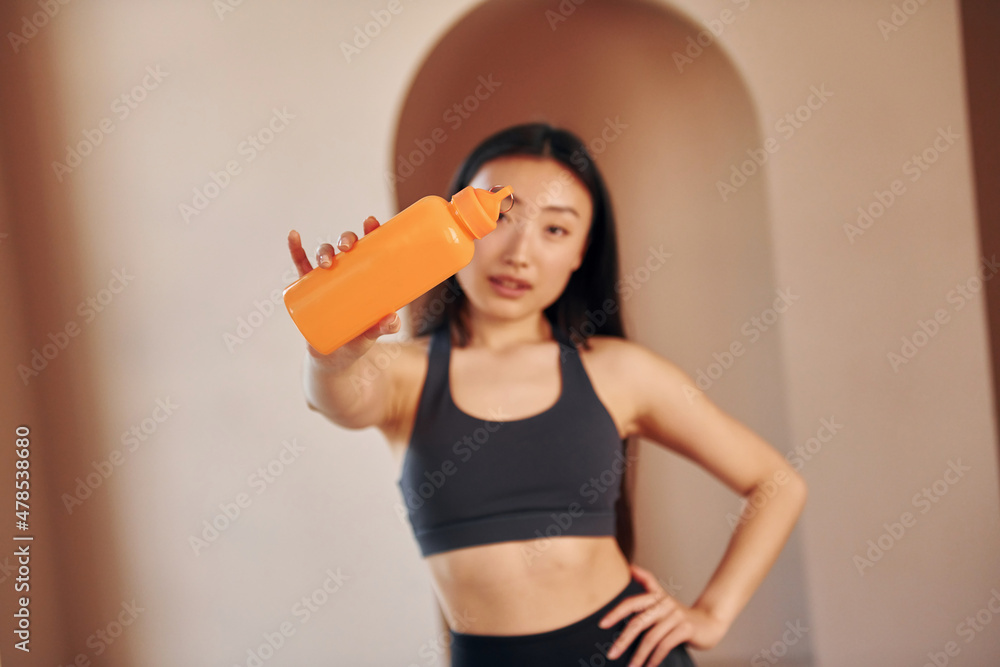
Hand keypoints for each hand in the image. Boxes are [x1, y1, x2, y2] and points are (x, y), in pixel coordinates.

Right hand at [285, 217, 401, 361]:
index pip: (371, 248)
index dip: (371, 231)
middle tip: (347, 247)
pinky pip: (300, 266)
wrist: (334, 359)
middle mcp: (347, 272)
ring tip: (326, 261)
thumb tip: (392, 319)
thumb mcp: (371, 335)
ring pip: (323, 255)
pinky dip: (296, 250)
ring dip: (323, 250)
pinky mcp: (308, 290)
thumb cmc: (358, 341)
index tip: (372, 222)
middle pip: (346, 246)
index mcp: (366, 276)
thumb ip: (383, 328)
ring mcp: (326, 280)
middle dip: (345, 239)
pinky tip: (293, 235)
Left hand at [598, 563, 728, 665]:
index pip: (632, 602)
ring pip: (651, 637)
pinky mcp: (685, 628)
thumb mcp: (663, 600)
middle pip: (638, 621)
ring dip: (639, 655)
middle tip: (611, 654)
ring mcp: (675, 615)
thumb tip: (630, 570)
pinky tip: (648, 666)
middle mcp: (664, 603)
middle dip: (623, 640)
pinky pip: (665, 645)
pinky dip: (654, 658)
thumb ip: (647, 586)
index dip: (616, 611)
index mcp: (655, 596)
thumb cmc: (678, 615)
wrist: (709, 622)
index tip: (601, 624)